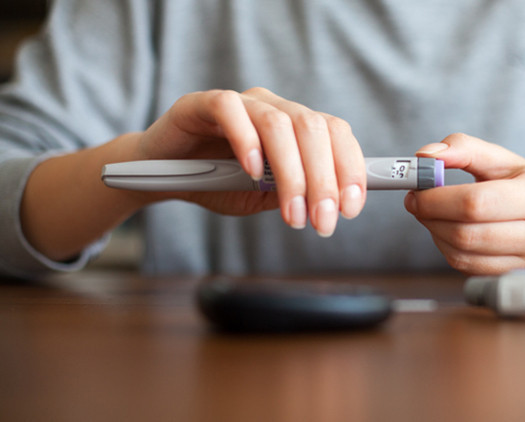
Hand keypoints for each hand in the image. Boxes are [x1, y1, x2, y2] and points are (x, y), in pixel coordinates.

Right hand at [136, 87, 366, 236]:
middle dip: (324, 180)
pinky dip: (246, 140)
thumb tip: (335, 204)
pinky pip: (230, 110)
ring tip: (293, 214)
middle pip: (313, 129)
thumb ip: (296, 193)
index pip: (336, 133)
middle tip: (323, 222)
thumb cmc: (218, 185)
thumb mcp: (265, 197)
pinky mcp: (202, 103)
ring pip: (279, 124)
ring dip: (292, 173)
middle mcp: (273, 107)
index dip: (350, 168)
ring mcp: (241, 102)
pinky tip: (251, 171)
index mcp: (296, 126)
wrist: (161, 177)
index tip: (351, 208)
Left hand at [404, 133, 524, 274]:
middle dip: (430, 216)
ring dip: (435, 233)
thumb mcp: (504, 159)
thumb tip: (426, 155)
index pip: (476, 203)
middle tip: (416, 202)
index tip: (416, 190)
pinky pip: (466, 267)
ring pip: (462, 254)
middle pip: (466, 233)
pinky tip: (448, 232)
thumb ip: (464, 149)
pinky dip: (447, 248)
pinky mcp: (513, 279)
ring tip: (433, 215)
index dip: (437, 199)